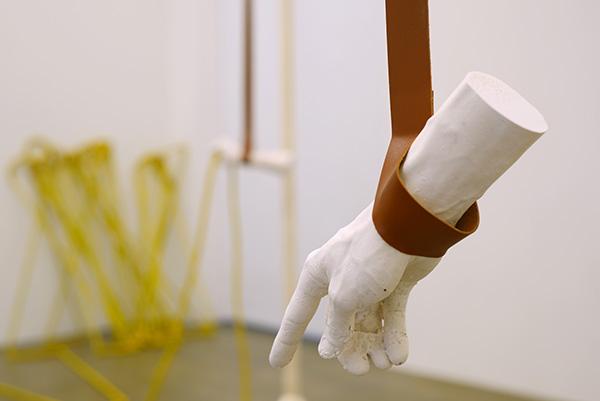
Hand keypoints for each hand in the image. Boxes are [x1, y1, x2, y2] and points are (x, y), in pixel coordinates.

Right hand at [269, 203, 439, 372]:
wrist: (409, 227)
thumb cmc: (367, 255)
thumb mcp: (344, 297)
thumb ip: (337, 326)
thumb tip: (330, 350)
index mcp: (318, 275)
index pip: (298, 313)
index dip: (287, 340)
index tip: (276, 364)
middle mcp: (340, 279)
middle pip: (339, 324)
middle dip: (350, 349)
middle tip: (361, 369)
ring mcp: (369, 281)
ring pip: (367, 323)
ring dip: (375, 345)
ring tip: (385, 362)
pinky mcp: (395, 282)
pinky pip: (390, 315)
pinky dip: (393, 335)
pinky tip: (398, 355)